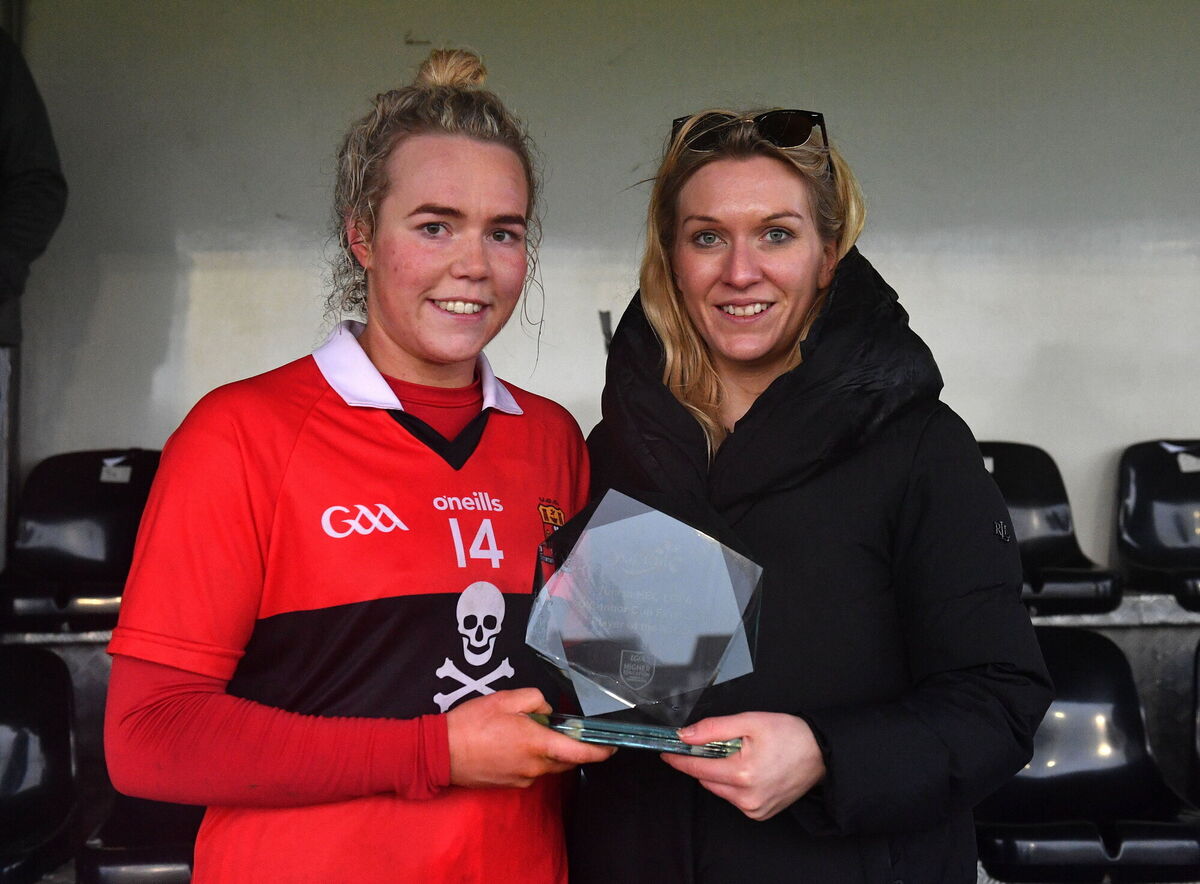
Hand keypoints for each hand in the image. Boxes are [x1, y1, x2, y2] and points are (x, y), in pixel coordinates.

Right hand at [446, 688, 614, 788]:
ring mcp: (523, 778)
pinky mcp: (511, 784)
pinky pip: (532, 770)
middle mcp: (535, 766)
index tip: (613, 746)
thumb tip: (547, 713)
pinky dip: (531, 757)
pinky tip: (511, 744)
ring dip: (547, 750)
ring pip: (548, 765)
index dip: (601, 751)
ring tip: (526, 731)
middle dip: (571, 745)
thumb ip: (536, 701)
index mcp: (537, 744)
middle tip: (561, 728)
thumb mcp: (506, 698)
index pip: (580, 752)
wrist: (441, 752)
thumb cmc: (472, 724)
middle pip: (566, 759)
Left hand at [662, 712, 824, 820]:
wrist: (821, 753)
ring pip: (720, 789)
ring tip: (743, 755)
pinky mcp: (760, 814)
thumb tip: (685, 736)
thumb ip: (713, 729)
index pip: (697, 768)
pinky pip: (735, 798)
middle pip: (707, 779)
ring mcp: (754, 809)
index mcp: (742, 774)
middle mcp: (747, 798)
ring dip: (721, 773)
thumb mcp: (749, 721)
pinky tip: (751, 770)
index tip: (667, 753)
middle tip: (724, 744)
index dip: (679, 759)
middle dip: (707, 762)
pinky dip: (735, 784)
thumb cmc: (790, 735)